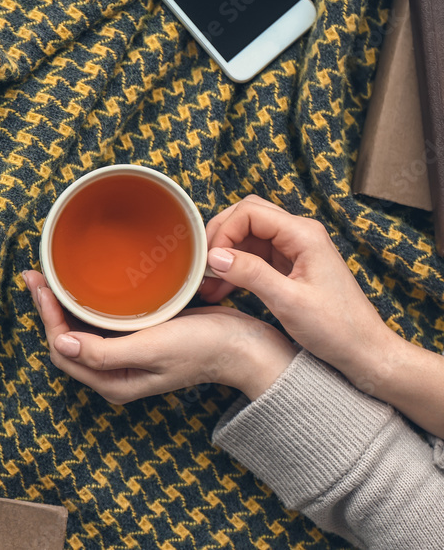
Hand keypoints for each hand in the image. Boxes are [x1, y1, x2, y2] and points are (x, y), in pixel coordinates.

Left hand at [22, 270, 296, 401]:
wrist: (245, 345)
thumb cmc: (203, 348)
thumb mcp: (151, 349)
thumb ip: (103, 352)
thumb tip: (61, 342)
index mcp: (113, 381)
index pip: (63, 349)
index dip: (47, 318)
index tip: (40, 285)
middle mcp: (114, 372)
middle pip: (66, 340)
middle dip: (48, 309)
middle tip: (36, 274)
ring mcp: (126, 356)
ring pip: (80, 330)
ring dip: (64, 304)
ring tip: (50, 275)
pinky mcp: (138, 339)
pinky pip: (100, 322)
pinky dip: (86, 304)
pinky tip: (83, 285)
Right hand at [198, 195, 389, 380]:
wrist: (363, 351)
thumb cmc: (336, 328)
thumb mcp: (288, 301)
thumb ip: (250, 273)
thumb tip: (214, 256)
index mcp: (304, 235)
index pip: (249, 213)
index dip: (223, 232)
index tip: (209, 260)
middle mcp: (299, 235)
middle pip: (246, 217)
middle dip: (219, 237)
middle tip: (201, 265)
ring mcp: (294, 250)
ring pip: (247, 237)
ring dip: (224, 255)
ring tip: (207, 282)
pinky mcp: (290, 267)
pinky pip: (254, 257)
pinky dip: (234, 269)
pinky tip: (221, 289)